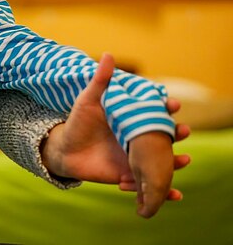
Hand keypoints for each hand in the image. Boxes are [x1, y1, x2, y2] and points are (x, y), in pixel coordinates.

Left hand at [41, 53, 190, 214]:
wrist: (64, 150)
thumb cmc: (77, 122)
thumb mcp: (88, 100)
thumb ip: (100, 81)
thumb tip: (108, 54)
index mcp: (130, 119)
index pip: (154, 112)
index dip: (165, 108)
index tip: (172, 104)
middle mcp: (136, 138)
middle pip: (163, 137)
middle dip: (177, 134)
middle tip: (184, 130)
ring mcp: (135, 158)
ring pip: (161, 161)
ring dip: (176, 162)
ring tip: (184, 160)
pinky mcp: (130, 176)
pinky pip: (149, 184)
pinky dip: (163, 191)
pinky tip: (173, 194)